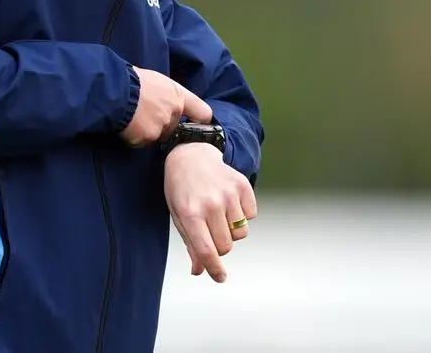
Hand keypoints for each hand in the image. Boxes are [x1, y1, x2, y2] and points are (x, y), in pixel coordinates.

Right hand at [120, 68, 211, 146]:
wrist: (116, 89)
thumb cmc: (133, 80)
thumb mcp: (158, 81)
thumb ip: (168, 95)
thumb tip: (168, 102)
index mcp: (178, 96)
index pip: (202, 112)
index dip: (200, 120)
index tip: (197, 123)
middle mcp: (174, 112)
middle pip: (173, 127)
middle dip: (162, 125)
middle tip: (145, 115)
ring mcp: (162, 126)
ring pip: (158, 136)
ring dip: (148, 132)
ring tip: (134, 118)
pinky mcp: (148, 137)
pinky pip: (143, 142)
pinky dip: (135, 137)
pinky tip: (128, 125)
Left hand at [164, 142, 256, 282]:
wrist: (191, 154)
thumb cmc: (181, 187)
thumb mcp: (178, 215)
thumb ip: (191, 244)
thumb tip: (200, 270)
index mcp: (190, 214)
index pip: (206, 250)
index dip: (214, 269)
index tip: (220, 277)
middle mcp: (211, 204)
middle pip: (226, 246)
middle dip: (220, 245)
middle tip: (210, 229)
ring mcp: (229, 193)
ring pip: (241, 234)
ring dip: (232, 230)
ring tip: (219, 213)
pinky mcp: (243, 185)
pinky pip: (252, 216)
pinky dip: (243, 215)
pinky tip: (229, 202)